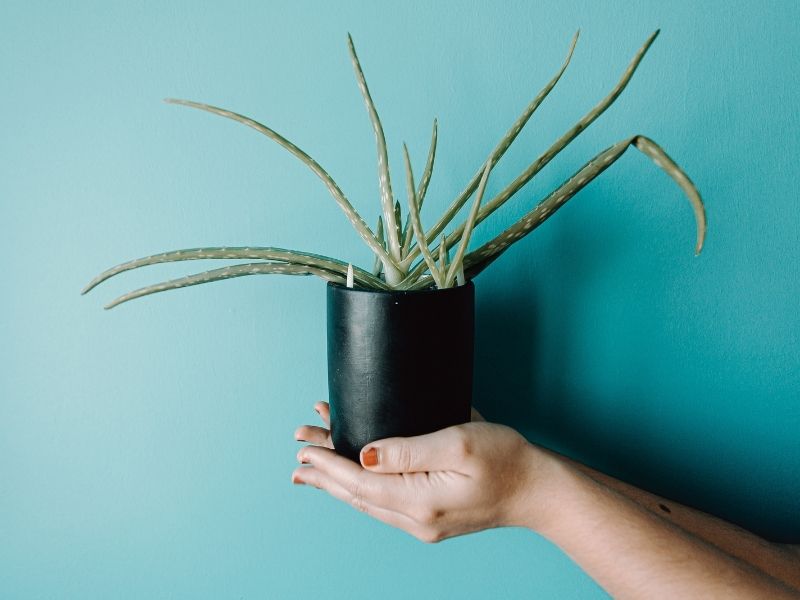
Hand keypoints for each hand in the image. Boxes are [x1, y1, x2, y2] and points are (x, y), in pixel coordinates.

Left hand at [292, 402, 561, 542]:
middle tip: (296, 458)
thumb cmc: (506, 460)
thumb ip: (409, 449)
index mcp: (420, 501)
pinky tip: (352, 479)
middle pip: (356, 496)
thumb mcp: (459, 443)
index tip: (304, 448)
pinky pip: (383, 504)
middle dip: (323, 475)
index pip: (359, 481)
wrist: (537, 490)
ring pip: (367, 502)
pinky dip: (360, 488)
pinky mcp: (430, 520)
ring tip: (310, 469)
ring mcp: (423, 524)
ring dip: (337, 483)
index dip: (328, 464)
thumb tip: (365, 454)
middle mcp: (416, 520)